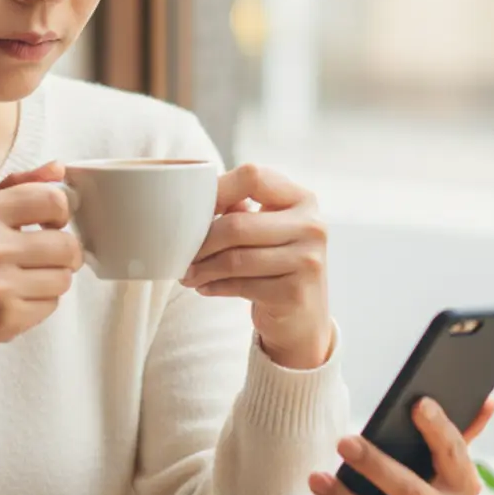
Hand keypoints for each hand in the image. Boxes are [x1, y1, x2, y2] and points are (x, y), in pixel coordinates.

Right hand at [0, 162, 80, 375]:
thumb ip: (15, 188)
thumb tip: (59, 169)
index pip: (52, 200)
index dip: (61, 213)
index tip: (52, 223)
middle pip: (67, 245)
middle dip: (62, 254)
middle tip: (42, 258)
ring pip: (63, 279)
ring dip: (49, 281)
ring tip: (21, 282)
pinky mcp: (5, 318)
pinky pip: (50, 306)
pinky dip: (37, 305)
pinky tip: (11, 301)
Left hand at [178, 164, 330, 369]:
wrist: (302, 317)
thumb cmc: (274, 263)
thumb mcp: (265, 229)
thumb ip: (238, 209)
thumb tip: (194, 201)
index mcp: (302, 199)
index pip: (252, 177)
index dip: (216, 191)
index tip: (192, 211)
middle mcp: (312, 226)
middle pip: (237, 225)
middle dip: (200, 242)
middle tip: (181, 254)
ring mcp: (307, 261)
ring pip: (235, 259)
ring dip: (202, 268)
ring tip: (187, 274)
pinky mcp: (295, 293)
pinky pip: (240, 285)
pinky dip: (214, 286)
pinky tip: (205, 287)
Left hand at [308, 396, 493, 494]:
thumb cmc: (423, 479)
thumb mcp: (440, 459)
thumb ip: (459, 431)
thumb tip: (488, 399)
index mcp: (465, 487)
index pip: (455, 455)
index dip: (439, 429)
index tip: (417, 402)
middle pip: (411, 492)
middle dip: (376, 466)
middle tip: (343, 440)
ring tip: (316, 477)